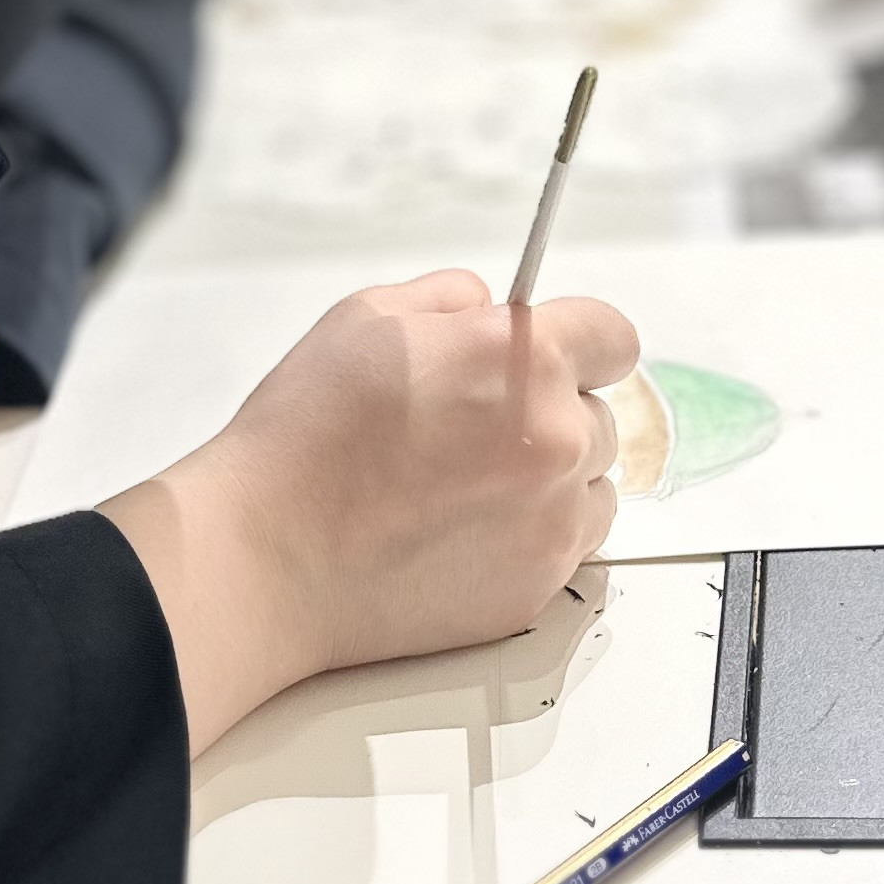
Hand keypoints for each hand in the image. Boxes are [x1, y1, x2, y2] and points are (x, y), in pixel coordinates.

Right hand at [99, 271, 637, 752]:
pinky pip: (568, 546)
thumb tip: (489, 308)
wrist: (268, 555)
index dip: (582, 343)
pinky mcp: (537, 586)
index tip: (558, 358)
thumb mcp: (367, 317)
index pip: (614, 337)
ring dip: (553, 479)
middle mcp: (557, 440)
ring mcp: (553, 521)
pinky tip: (463, 531)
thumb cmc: (306, 435)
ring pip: (594, 486)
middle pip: (602, 416)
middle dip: (553, 414)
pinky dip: (533, 535)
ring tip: (470, 486)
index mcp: (526, 361)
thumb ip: (451, 297)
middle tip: (476, 432)